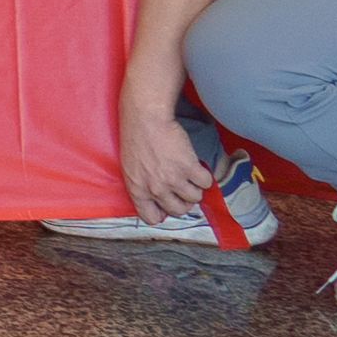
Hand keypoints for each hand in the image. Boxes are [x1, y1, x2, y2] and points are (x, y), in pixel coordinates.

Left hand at [115, 96, 218, 226]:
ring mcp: (173, 179)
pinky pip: (206, 183)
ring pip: (195, 198)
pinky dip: (205, 176)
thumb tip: (158, 200)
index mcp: (137, 190)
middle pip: (179, 210)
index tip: (167, 204)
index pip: (151, 218)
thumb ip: (142, 186)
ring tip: (189, 174)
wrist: (146, 119)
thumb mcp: (130, 168)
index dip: (162, 213)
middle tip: (183, 188)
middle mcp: (155, 189)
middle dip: (183, 201)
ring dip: (195, 188)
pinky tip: (197, 167)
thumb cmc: (135, 139)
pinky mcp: (189, 167)